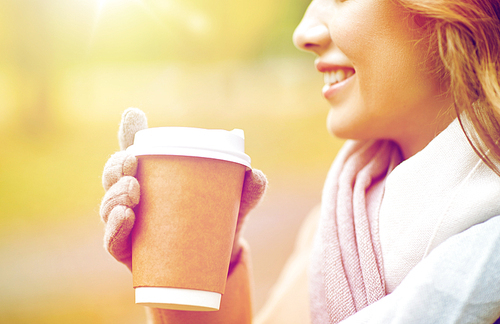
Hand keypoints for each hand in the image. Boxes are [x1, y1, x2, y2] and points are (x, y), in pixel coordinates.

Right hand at [99, 108, 266, 270]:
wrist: (212, 264)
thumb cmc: (216, 224)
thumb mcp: (233, 206)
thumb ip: (245, 191)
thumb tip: (256, 176)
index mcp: (157, 178)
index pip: (137, 151)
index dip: (130, 132)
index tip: (134, 116)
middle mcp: (137, 197)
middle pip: (115, 174)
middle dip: (118, 165)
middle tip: (133, 163)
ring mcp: (130, 223)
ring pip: (109, 204)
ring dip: (115, 194)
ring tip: (132, 191)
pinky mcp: (130, 251)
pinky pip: (113, 240)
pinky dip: (115, 227)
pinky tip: (125, 216)